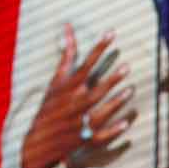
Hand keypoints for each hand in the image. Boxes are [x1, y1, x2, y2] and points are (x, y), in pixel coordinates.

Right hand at [21, 25, 135, 167]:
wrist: (38, 139)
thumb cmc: (50, 105)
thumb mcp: (56, 80)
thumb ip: (66, 56)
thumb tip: (69, 27)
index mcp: (67, 89)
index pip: (85, 65)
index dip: (98, 48)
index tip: (111, 34)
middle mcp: (73, 104)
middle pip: (95, 90)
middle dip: (111, 79)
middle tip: (127, 67)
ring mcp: (78, 122)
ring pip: (100, 112)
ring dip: (115, 102)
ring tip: (130, 90)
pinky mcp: (83, 138)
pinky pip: (100, 135)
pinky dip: (112, 130)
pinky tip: (125, 122)